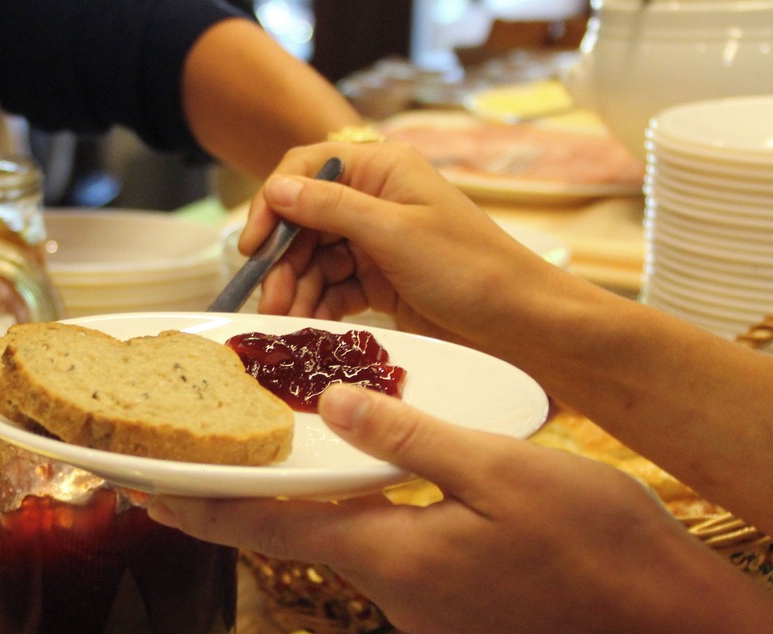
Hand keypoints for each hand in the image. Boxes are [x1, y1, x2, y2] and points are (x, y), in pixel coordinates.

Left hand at [148, 383, 725, 633]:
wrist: (667, 612)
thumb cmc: (593, 538)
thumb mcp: (499, 467)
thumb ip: (408, 437)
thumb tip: (333, 404)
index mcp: (392, 554)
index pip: (271, 528)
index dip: (206, 507)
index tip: (148, 491)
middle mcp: (396, 590)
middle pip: (300, 537)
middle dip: (248, 503)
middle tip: (198, 468)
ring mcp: (428, 607)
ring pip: (348, 544)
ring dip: (311, 508)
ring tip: (284, 464)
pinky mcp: (457, 607)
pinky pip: (391, 554)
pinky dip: (365, 520)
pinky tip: (378, 491)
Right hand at [236, 142, 573, 346]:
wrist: (519, 322)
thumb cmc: (469, 267)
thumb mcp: (394, 233)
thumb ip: (332, 208)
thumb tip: (276, 188)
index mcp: (380, 170)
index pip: (305, 170)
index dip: (273, 203)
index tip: (253, 245)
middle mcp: (374, 200)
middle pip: (304, 221)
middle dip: (281, 260)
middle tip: (267, 301)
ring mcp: (376, 241)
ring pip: (314, 259)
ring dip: (295, 288)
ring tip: (284, 320)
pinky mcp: (379, 280)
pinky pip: (333, 287)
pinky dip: (317, 305)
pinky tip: (306, 325)